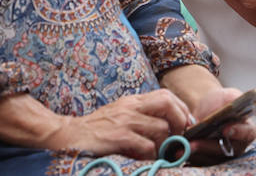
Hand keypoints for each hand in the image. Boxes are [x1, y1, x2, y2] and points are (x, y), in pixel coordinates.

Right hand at [44, 89, 192, 158]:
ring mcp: (124, 120)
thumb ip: (141, 117)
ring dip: (163, 144)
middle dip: (180, 120)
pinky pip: (145, 146)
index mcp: (133, 101)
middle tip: (179, 137)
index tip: (187, 124)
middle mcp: (130, 106)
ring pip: (160, 128)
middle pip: (167, 103)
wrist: (67, 135)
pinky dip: (149, 155)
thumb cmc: (97, 129)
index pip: (165, 95)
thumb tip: (168, 128)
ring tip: (156, 153)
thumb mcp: (120, 115)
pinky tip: (142, 159)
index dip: (181, 109)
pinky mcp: (117, 136)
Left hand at [183, 86, 255, 164]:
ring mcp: (221, 156)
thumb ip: (244, 100)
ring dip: (195, 153)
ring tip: (182, 147)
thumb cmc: (220, 102)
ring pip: (210, 159)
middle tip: (194, 142)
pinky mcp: (207, 160)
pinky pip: (199, 163)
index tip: (225, 128)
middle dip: (208, 147)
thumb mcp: (231, 96)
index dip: (237, 132)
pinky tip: (177, 151)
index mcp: (247, 130)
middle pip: (226, 151)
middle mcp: (236, 146)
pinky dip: (187, 157)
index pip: (247, 134)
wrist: (202, 108)